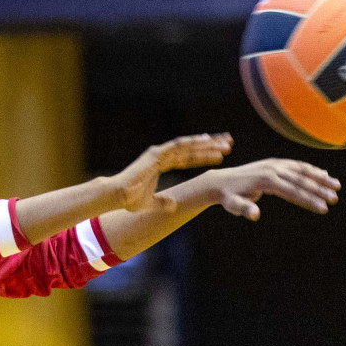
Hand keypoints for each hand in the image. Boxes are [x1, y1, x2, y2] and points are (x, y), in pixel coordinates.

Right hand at [112, 134, 230, 212]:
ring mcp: (159, 153)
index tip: (220, 155)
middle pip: (191, 148)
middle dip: (210, 145)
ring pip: (188, 145)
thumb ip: (163, 203)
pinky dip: (193, 143)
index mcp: (160, 164)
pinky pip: (178, 147)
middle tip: (229, 143)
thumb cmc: (129, 200)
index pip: (187, 158)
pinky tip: (207, 140)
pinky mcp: (156, 154)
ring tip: (225, 143)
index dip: (203, 155)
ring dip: (207, 143)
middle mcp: (161, 155)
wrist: (117, 195)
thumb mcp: (151, 203)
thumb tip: (173, 205)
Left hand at [201, 158, 339, 220]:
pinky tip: (324, 175)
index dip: (308, 200)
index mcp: (265, 180)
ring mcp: (275, 164)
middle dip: (319, 190)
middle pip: (300, 180)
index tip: (323, 208)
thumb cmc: (228, 196)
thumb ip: (244, 208)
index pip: (292, 191)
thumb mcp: (232, 204)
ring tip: (337, 186)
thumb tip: (255, 215)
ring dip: (320, 178)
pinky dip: (311, 170)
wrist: (221, 181)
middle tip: (335, 199)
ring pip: (302, 170)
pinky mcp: (275, 163)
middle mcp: (272, 169)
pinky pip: (296, 165)